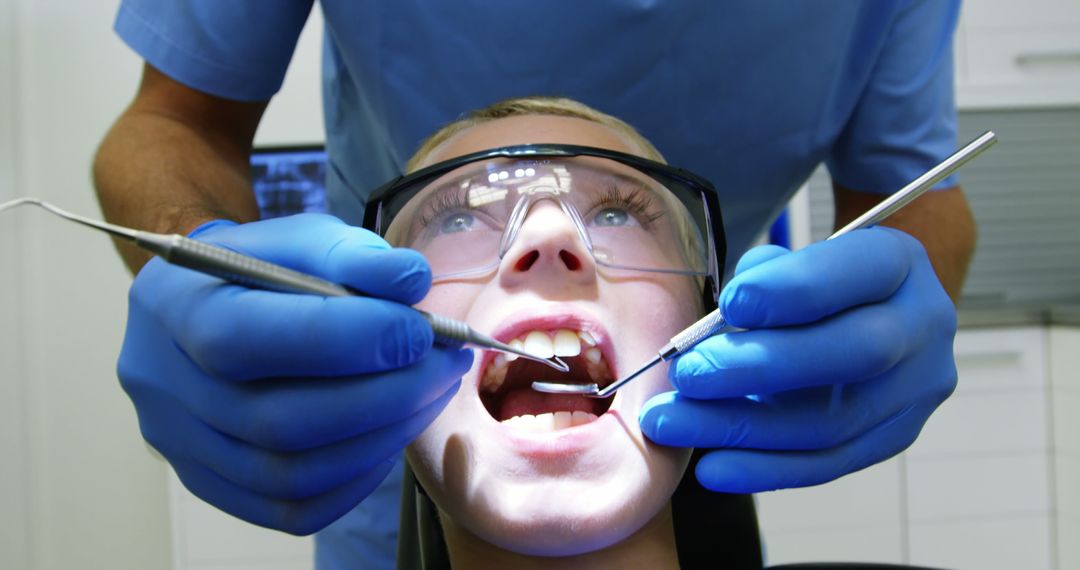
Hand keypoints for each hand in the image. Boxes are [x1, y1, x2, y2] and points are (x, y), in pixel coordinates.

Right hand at [119, 214, 471, 533]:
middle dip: (383, 396)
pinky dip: (358, 475)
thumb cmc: (262, 268)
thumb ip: (353, 254)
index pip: (242, 338)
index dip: (342, 340)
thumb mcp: (302, 239)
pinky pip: (294, 507)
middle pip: (275, 421)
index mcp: (170, 306)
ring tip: (430, 391)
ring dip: (382, 436)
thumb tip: (411, 280)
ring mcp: (181, 445)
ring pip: (290, 474)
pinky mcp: (212, 484)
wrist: (207, 305)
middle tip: (444, 364)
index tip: (419, 330)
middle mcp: (162, 385)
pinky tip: (391, 430)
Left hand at [639, 227, 956, 491]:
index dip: (793, 290)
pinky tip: (711, 468)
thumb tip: (727, 320)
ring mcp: (915, 392)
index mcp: (899, 264)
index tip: (729, 303)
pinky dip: (763, 469)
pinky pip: (827, 464)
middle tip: (688, 373)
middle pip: (855, 354)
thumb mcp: (796, 258)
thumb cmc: (815, 281)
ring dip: (742, 427)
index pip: (857, 272)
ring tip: (671, 422)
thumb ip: (765, 276)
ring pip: (833, 422)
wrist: (867, 313)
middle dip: (761, 366)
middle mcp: (922, 327)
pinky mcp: (892, 439)